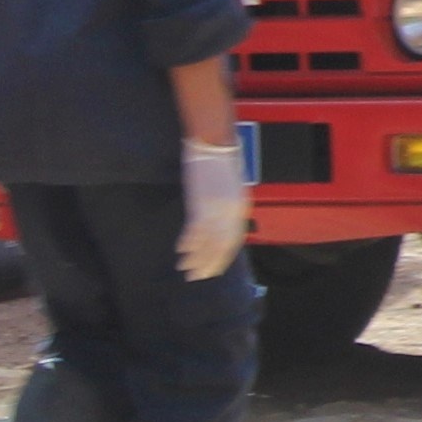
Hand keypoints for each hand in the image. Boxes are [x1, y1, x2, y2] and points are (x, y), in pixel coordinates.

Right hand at [177, 138, 247, 280]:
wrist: (214, 144)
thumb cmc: (223, 164)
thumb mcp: (232, 189)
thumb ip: (229, 208)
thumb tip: (223, 224)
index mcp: (240, 208)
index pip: (234, 240)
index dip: (223, 257)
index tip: (214, 269)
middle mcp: (231, 212)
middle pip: (221, 246)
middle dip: (209, 263)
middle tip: (198, 276)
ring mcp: (216, 209)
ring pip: (207, 242)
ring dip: (195, 258)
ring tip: (185, 269)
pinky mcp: (201, 204)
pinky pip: (195, 230)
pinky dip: (188, 243)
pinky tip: (181, 251)